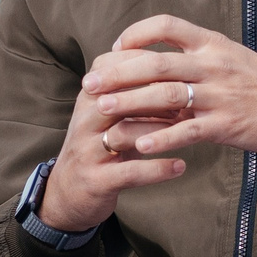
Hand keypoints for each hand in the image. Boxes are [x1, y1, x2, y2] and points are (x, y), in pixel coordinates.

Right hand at [37, 48, 193, 233]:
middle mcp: (85, 121)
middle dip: (156, 94)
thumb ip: (133, 94)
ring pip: (125, 132)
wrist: (67, 192)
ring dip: (160, 130)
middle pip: (119, 97)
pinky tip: (180, 166)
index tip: (177, 65)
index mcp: (89, 100)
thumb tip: (174, 71)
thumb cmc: (98, 146)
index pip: (111, 68)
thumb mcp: (109, 116)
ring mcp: (88, 152)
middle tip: (189, 97)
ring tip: (187, 129)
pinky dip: (158, 169)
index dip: (145, 63)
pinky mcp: (97, 181)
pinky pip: (131, 172)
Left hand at [82, 15, 256, 163]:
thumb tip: (161, 58)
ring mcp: (220, 95)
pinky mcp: (227, 125)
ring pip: (165, 96)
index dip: (135, 34)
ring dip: (129, 103)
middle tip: (90, 83)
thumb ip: (198, 56)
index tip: (114, 49)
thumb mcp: (233, 57)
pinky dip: (161, 137)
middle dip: (117, 73)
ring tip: (101, 111)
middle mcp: (214, 64)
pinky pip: (187, 130)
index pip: (166, 25)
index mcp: (213, 43)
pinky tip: (139, 145)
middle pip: (155, 62)